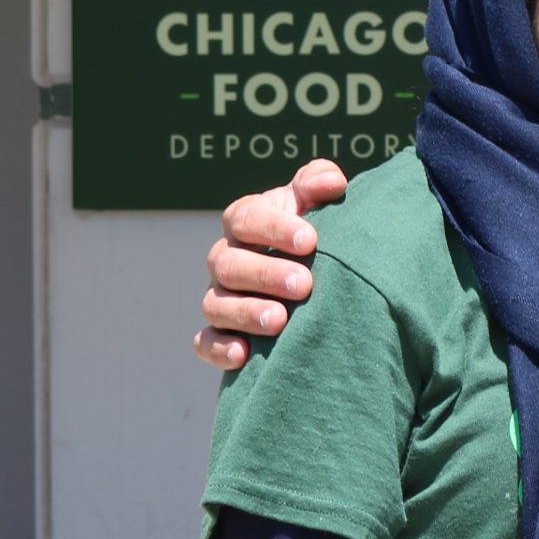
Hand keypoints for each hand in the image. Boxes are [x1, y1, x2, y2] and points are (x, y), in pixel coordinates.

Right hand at [193, 159, 351, 369]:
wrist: (316, 275)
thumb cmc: (313, 234)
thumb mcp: (316, 204)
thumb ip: (318, 183)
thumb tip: (332, 184)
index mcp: (245, 222)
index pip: (246, 218)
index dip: (275, 228)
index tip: (310, 241)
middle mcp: (226, 258)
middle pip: (229, 264)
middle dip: (266, 274)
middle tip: (304, 284)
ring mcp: (220, 296)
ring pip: (216, 304)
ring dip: (245, 313)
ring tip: (280, 321)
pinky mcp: (220, 333)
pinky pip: (205, 342)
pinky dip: (219, 348)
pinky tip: (243, 355)